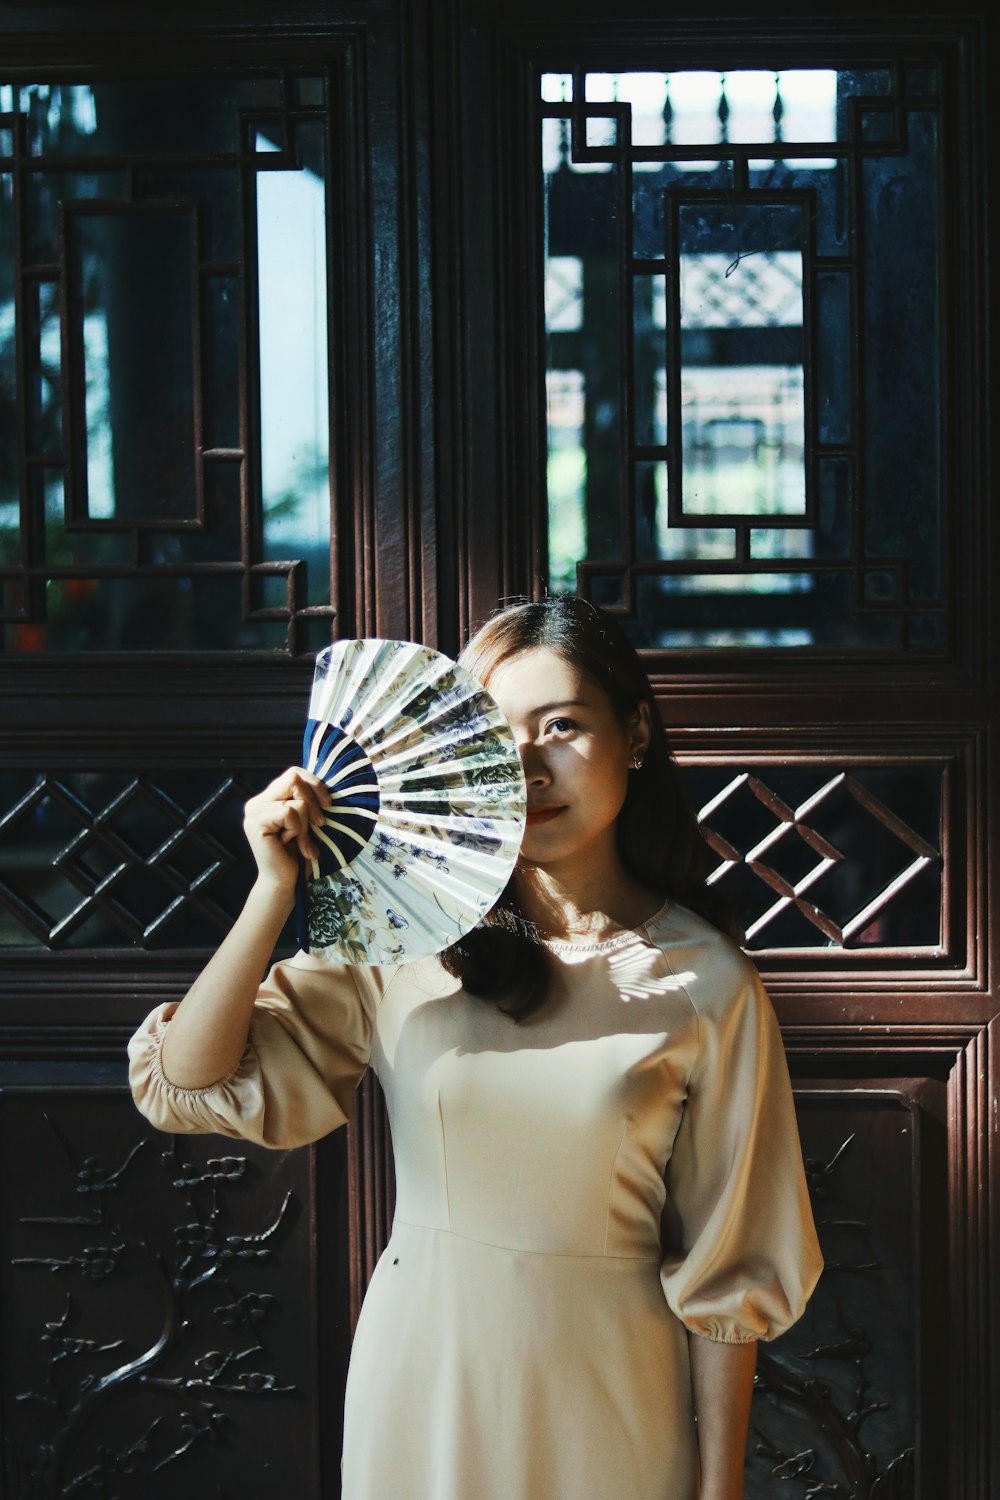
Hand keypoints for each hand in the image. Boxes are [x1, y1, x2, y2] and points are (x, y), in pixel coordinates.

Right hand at [243, 767, 330, 890]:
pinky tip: (290, 844)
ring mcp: (254, 812)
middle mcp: (256, 802)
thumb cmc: (298, 854)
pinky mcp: (256, 822)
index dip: (315, 784)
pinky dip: (298, 830)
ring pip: (297, 801)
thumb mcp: (304, 821)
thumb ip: (305, 799)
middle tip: (320, 825)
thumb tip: (323, 779)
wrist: (284, 882)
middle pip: (295, 778)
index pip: (294, 773)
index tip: (328, 805)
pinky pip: (290, 812)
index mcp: (267, 798)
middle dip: (314, 801)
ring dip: (306, 824)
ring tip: (300, 841)